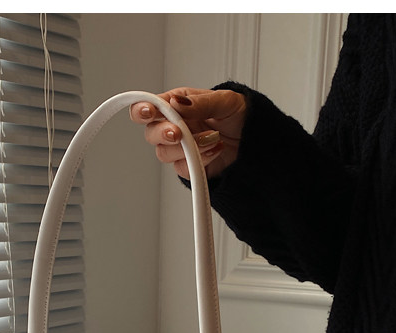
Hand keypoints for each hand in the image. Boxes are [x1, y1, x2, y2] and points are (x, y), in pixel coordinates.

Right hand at [129, 87, 245, 179]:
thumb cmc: (238, 116)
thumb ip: (199, 103)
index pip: (149, 107)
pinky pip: (183, 168)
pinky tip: (215, 150)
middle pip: (151, 133)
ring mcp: (179, 149)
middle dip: (163, 133)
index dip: (142, 109)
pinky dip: (201, 160)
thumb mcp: (224, 101)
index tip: (149, 112)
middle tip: (178, 133)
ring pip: (165, 153)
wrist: (253, 141)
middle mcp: (174, 126)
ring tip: (212, 138)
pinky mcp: (188, 167)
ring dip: (188, 146)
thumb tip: (177, 103)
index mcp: (177, 105)